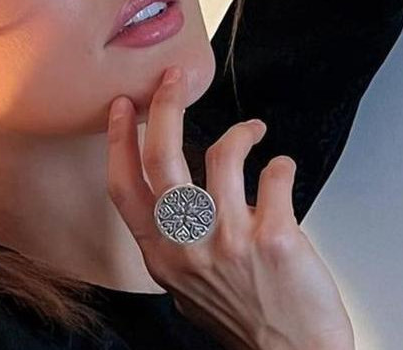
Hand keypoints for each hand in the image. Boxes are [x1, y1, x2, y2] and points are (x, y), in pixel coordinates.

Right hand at [106, 65, 354, 349]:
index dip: (119, 140)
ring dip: (241, 132)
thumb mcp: (185, 287)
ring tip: (253, 131)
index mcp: (160, 255)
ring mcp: (230, 240)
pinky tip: (283, 170)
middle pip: (161, 157)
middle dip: (165, 106)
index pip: (125, 186)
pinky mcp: (274, 237)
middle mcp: (188, 245)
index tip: (123, 107)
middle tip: (175, 80)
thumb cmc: (243, 322)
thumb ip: (173, 244)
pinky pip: (274, 175)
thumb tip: (173, 200)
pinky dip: (281, 165)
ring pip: (221, 155)